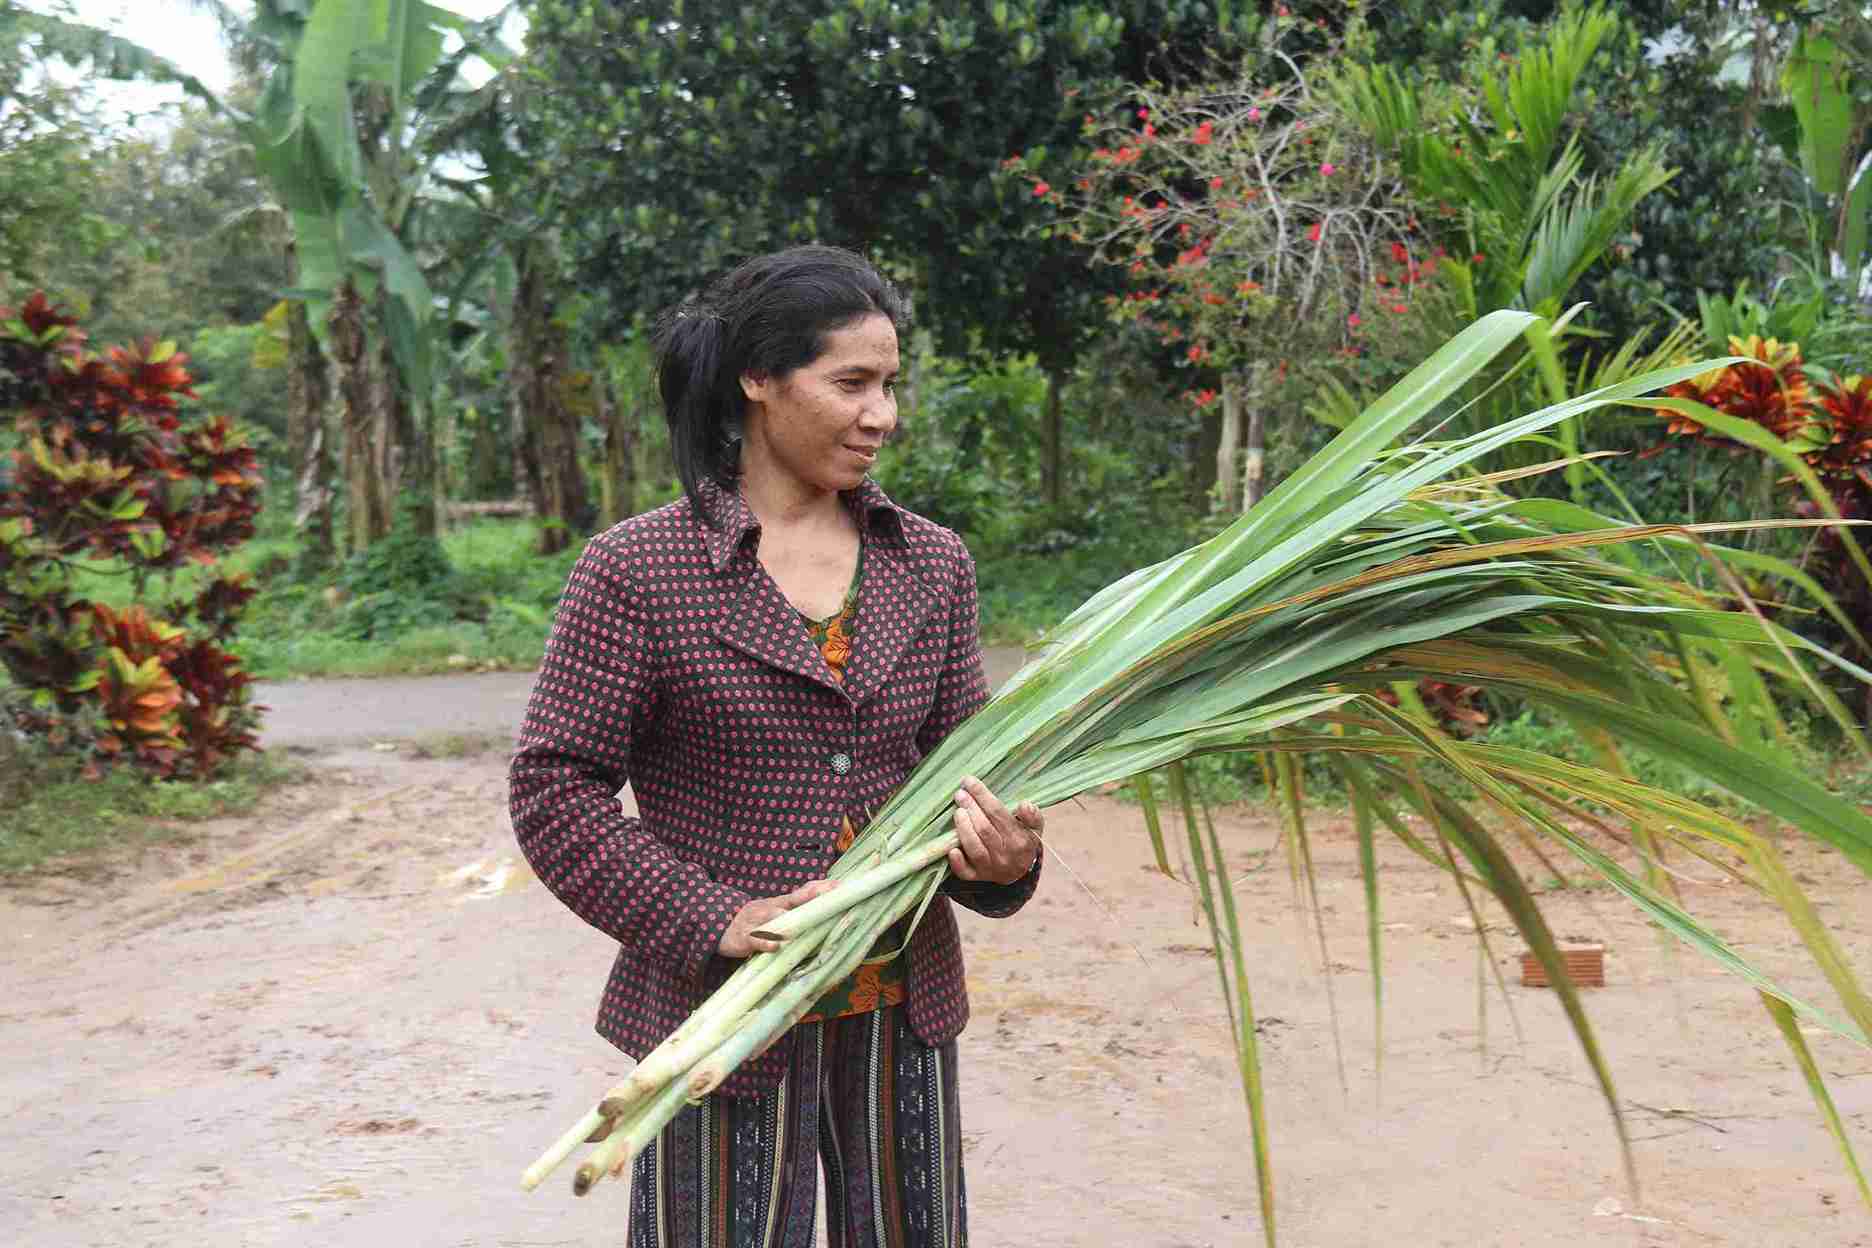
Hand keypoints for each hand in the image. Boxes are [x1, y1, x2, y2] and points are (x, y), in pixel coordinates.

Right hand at [718, 879, 839, 957]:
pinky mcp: (745, 937)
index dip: (821, 888)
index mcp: (780, 903)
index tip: (840, 885)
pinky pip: (756, 939)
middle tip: (830, 894)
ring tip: (806, 921)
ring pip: (774, 916)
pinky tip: (775, 946)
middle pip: (793, 899)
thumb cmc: (755, 922)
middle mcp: (771, 907)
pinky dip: (766, 942)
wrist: (720, 928)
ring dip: (789, 919)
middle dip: (812, 896)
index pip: (804, 892)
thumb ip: (795, 914)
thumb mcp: (774, 914)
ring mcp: (757, 920)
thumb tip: (824, 916)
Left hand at [948, 776, 1042, 885]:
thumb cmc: (1022, 840)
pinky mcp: (977, 877)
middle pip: (984, 828)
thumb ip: (1033, 815)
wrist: (1018, 871)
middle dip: (970, 808)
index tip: (969, 781)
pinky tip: (952, 849)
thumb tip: (1024, 805)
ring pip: (975, 848)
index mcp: (1020, 840)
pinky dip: (957, 862)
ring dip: (963, 828)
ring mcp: (990, 868)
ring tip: (957, 812)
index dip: (982, 796)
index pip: (998, 814)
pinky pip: (965, 872)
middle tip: (960, 794)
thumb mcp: (1034, 827)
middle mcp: (1005, 855)